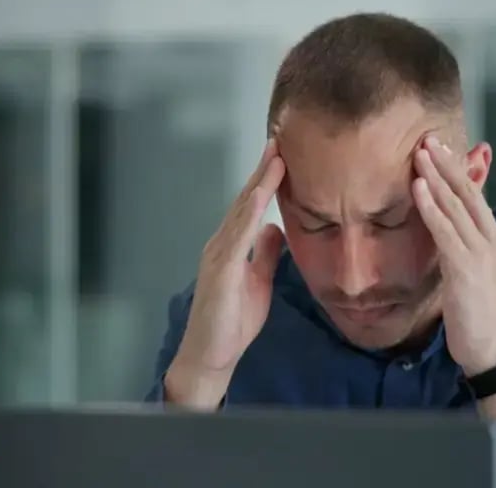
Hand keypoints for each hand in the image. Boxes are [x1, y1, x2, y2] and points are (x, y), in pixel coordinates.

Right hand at [166, 139, 284, 407]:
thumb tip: (276, 229)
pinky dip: (248, 213)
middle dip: (263, 170)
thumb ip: (265, 254)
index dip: (267, 180)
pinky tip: (260, 195)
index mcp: (233, 245)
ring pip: (241, 211)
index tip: (283, 154)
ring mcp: (219, 254)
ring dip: (258, 183)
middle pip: (245, 200)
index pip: (252, 206)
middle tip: (279, 140)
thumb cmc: (232, 320)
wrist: (212, 355)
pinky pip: (236, 237)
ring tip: (275, 157)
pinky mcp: (220, 270)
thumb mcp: (259, 280)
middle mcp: (223, 243)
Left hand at [412, 137, 495, 376]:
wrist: (492, 349)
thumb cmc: (480, 313)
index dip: (456, 172)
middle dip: (446, 165)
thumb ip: (463, 246)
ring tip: (419, 154)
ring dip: (435, 177)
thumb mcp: (475, 273)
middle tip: (426, 139)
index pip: (474, 197)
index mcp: (495, 239)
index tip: (439, 150)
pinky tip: (419, 188)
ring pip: (456, 206)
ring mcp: (481, 252)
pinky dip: (431, 207)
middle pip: (467, 193)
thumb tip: (447, 228)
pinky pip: (445, 231)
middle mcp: (492, 240)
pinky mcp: (465, 267)